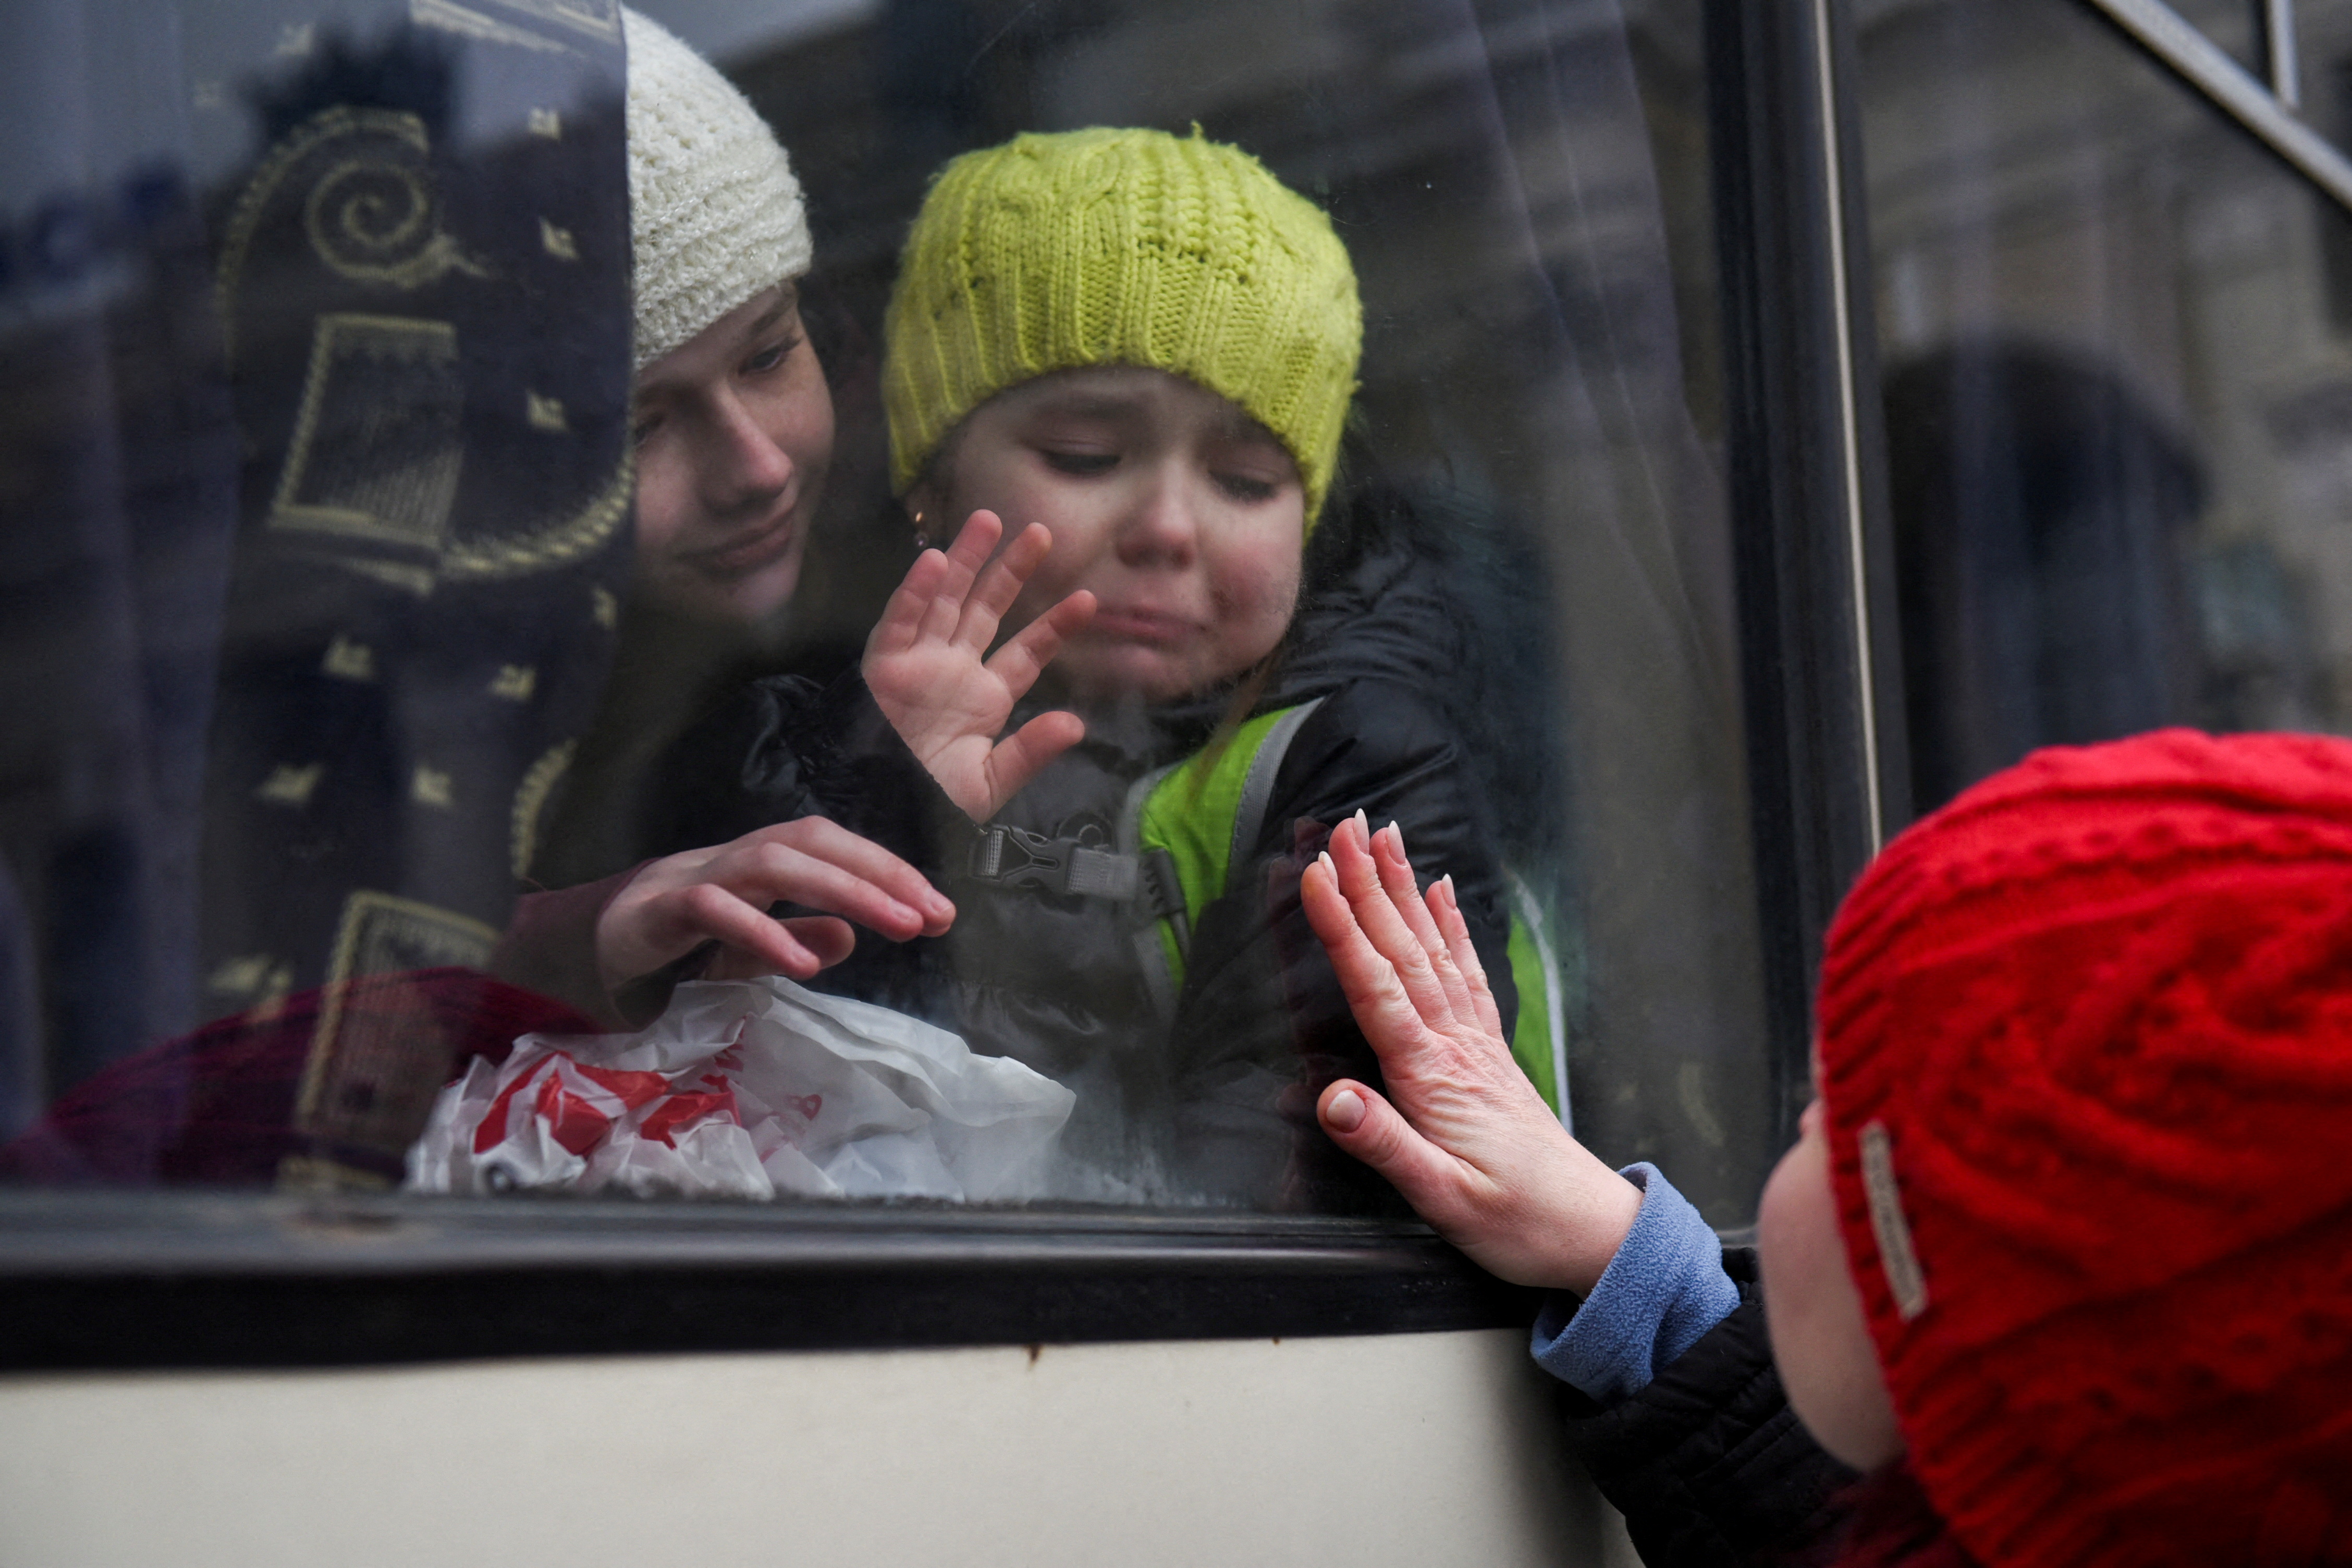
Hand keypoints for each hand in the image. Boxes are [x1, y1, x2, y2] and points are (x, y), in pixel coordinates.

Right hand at [596, 817, 954, 995]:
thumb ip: (796, 935)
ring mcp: (693, 876)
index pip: (834, 847)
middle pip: (813, 842)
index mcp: (760, 862)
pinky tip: (805, 962)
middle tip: (932, 916)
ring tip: (895, 926)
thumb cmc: (671, 943)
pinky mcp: (657, 910)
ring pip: (773, 863)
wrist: (578, 949)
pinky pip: (714, 909)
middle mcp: (732, 857)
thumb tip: (850, 937)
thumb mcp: (748, 946)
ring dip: (842, 890)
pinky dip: (763, 932)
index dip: (888, 869)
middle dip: (879, 874)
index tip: (940, 910)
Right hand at [862, 509, 1096, 820]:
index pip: (1025, 653)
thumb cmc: (930, 802)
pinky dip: (914, 592)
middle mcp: (952, 670)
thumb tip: (1076, 724)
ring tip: (989, 520)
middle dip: (1011, 571)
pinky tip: (935, 560)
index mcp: (983, 698)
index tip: (1088, 601)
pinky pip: (900, 621)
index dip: (1054, 626)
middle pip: (986, 609)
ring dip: (964, 560)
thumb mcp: (989, 784)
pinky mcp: (883, 666)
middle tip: (1041, 532)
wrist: (881, 814)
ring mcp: (918, 663)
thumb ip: (1030, 752)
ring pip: (945, 600)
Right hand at [1300, 814, 1641, 1293]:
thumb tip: (1333, 1100)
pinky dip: (1450, 925)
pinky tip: (1440, 892)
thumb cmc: (1516, 1221)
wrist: (1588, 1232)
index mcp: (1433, 1077)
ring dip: (1405, 890)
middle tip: (1345, 826)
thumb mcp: (1442, 1199)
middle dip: (1370, 884)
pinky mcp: (1488, 1053)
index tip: (1316, 873)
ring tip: (1384, 837)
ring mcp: (1475, 1044)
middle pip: (1404, 950)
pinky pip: (1465, 973)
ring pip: (1434, 948)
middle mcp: (1455, 1047)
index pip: (1377, 986)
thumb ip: (1386, 1144)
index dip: (1342, 927)